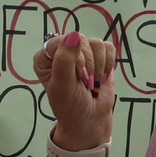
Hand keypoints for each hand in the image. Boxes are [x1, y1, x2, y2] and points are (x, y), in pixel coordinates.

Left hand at [34, 31, 115, 151]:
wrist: (90, 121)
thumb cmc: (71, 106)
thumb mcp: (62, 85)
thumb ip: (64, 60)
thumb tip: (74, 36)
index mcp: (46, 57)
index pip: (61, 41)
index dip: (73, 59)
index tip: (74, 77)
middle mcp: (63, 51)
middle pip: (81, 40)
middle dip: (87, 66)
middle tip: (83, 83)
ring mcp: (82, 53)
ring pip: (96, 44)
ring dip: (98, 68)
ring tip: (91, 83)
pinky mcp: (100, 57)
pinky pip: (108, 48)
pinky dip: (108, 65)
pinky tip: (101, 77)